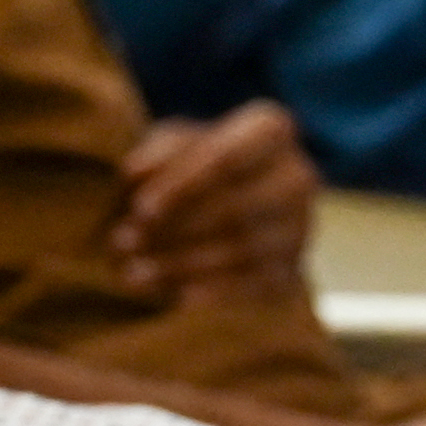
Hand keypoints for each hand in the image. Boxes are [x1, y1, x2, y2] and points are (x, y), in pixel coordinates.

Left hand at [111, 103, 319, 299]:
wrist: (235, 200)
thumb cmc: (195, 163)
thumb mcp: (174, 143)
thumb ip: (156, 153)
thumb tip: (133, 173)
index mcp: (271, 129)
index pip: (226, 159)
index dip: (181, 186)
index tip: (139, 209)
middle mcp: (296, 176)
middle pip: (236, 208)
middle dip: (176, 229)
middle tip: (126, 243)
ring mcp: (300, 225)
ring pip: (243, 249)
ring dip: (183, 264)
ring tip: (135, 274)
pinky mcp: (292, 267)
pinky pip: (254, 284)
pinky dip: (213, 292)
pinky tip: (174, 296)